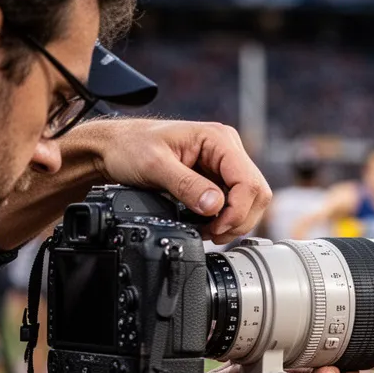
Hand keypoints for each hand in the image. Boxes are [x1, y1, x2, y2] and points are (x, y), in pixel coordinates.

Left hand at [90, 119, 271, 242]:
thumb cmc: (131, 147)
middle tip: (212, 233)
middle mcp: (229, 149)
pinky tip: (207, 224)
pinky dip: (226, 219)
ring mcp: (225, 164)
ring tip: (207, 230)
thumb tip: (215, 207)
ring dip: (234, 222)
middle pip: (257, 194)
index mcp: (219, 139)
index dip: (237, 211)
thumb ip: (186, 185)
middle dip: (238, 220)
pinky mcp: (219, 178)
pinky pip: (236, 204)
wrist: (115, 148)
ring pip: (251, 202)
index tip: (215, 227)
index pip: (249, 182)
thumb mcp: (155, 166)